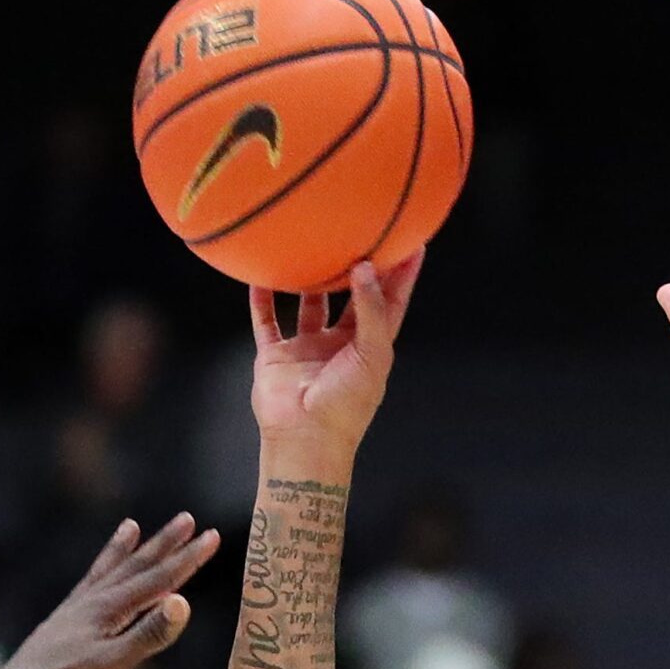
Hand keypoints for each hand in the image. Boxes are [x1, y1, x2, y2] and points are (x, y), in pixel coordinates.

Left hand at [4, 513, 218, 668]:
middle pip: (135, 567)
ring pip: (108, 572)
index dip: (188, 559)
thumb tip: (183, 602)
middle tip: (188, 519)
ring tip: (132, 526)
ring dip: (124, 550)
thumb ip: (149, 633)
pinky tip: (99, 578)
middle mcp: (92, 600)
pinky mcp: (62, 623)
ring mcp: (75, 610)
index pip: (158, 580)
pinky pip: (87, 587)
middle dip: (164, 544)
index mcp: (109, 608)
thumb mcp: (114, 664)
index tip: (212, 536)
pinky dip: (98, 575)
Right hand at [249, 251, 423, 463]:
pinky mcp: (276, 357)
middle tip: (358, 230)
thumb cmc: (348, 404)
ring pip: (307, 304)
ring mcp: (307, 349)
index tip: (409, 239)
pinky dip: (262, 300)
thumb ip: (370, 309)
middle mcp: (339, 344)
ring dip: (308, 279)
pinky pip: (267, 321)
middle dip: (355, 267)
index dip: (401, 272)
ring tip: (310, 244)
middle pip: (350, 296)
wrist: (306, 438)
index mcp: (369, 345)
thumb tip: (365, 268)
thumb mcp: (372, 353)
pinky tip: (260, 274)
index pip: (390, 301)